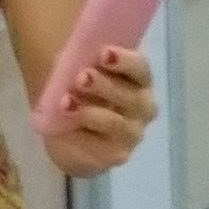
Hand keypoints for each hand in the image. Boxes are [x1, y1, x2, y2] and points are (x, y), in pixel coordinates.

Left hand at [42, 45, 157, 178]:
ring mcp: (132, 133)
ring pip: (116, 123)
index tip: (103, 53)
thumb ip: (80, 60)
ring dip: (91, 112)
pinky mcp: (117, 155)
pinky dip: (80, 135)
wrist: (69, 130)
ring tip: (65, 102)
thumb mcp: (78, 69)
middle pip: (132, 97)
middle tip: (81, 77)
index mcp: (138, 80)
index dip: (124, 61)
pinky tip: (66, 126)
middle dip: (105, 86)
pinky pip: (100, 146)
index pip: (140, 68)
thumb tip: (66, 58)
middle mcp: (142, 107)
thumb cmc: (80, 92)